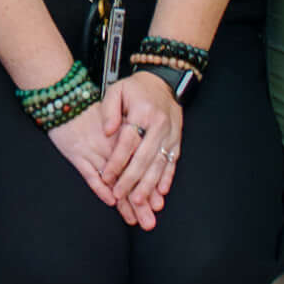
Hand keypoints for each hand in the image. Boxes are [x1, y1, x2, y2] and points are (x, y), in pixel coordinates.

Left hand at [73, 76, 182, 228]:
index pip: (127, 142)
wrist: (164, 82)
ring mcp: (170, 135)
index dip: (116, 162)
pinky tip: (161, 191)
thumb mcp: (117, 90)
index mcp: (142, 113)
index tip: (106, 177)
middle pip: (144, 158)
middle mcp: (159, 125)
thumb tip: (107, 131)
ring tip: (140, 200)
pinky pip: (173, 162)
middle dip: (131, 179)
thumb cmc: (137, 88)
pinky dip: (167, 178)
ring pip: (159, 164)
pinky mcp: (177, 141)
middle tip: (121, 195)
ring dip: (149, 185)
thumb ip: (109, 110)